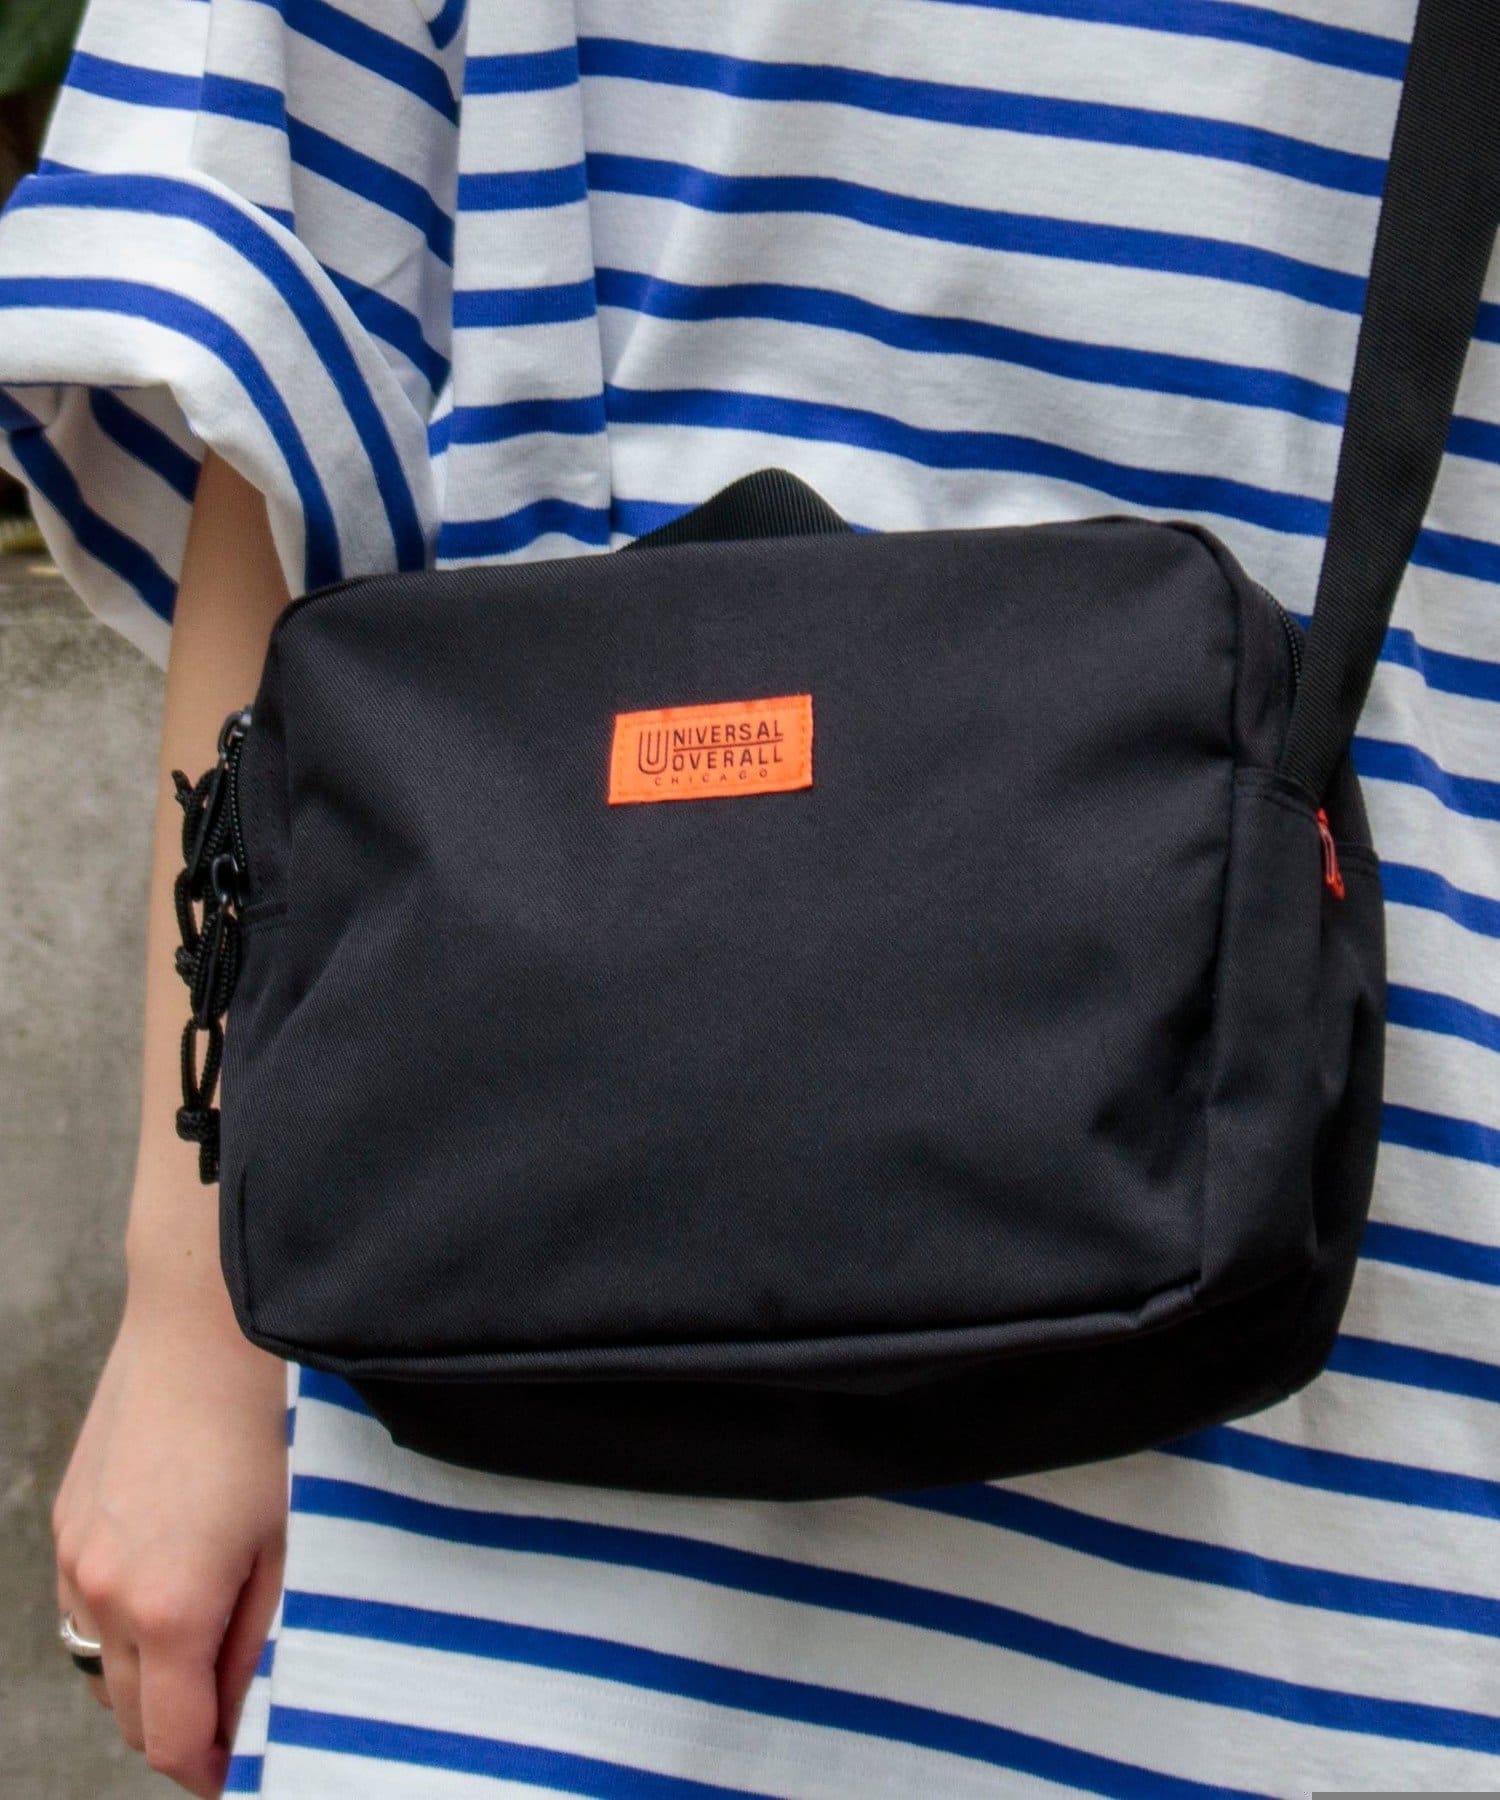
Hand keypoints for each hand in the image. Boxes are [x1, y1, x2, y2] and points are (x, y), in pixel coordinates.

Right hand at [53, 1280, 286, 1794]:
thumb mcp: (295, 1541)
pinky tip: (180, 1585)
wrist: (209, 1317)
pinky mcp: (69, 1515)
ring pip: (100, 1660)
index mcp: (164, 1609)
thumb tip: (248, 1711)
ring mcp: (75, 1551)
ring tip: (213, 1652)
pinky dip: (126, 1621)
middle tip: (239, 1717)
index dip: (211, 1771)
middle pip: (128, 1712)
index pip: (168, 1742)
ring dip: (148, 1676)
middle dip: (181, 1728)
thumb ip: (267, 1639)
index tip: (245, 1771)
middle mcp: (102, 1589)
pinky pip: (88, 1603)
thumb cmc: (271, 1422)